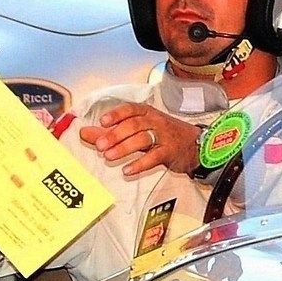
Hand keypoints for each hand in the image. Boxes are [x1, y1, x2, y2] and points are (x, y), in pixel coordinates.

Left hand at [79, 102, 201, 175]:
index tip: (102, 122)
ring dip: (124, 148)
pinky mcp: (170, 152)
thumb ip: (111, 132)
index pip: (130, 109)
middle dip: (115, 135)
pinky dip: (139, 164)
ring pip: (142, 139)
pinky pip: (154, 157)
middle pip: (134, 125)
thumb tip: (85, 133)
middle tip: (100, 145)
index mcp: (147, 113)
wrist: (196, 144)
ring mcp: (164, 136)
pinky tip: (127, 170)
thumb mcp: (139, 129)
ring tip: (109, 157)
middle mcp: (156, 121)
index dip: (116, 115)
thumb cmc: (164, 134)